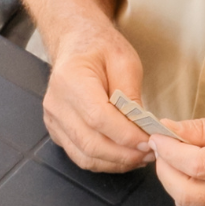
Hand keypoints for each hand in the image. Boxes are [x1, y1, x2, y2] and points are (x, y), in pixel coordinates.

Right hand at [43, 22, 153, 173]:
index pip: (98, 118)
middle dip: (124, 154)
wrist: (77, 43)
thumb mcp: (124, 62)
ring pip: (84, 156)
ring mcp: (54, 120)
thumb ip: (131, 95)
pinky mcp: (57, 132)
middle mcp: (57, 103)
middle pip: (90, 143)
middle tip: (150, 153)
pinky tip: (123, 156)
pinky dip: (104, 162)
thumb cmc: (99, 48)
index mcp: (71, 80)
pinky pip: (80, 156)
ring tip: (140, 157)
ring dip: (116, 162)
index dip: (126, 136)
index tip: (149, 141)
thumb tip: (142, 128)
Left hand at [149, 113, 204, 205]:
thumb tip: (167, 129)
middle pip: (183, 191)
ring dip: (173, 183)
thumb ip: (203, 128)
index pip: (195, 164)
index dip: (169, 150)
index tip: (157, 136)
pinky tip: (195, 182)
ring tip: (181, 163)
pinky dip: (185, 199)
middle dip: (164, 167)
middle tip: (164, 149)